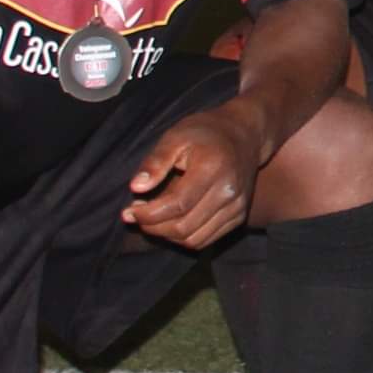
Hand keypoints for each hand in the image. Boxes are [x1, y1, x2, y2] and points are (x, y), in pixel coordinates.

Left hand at [123, 108, 268, 249]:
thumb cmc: (205, 133)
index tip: (128, 211)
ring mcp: (237, 207)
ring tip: (153, 218)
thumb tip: (135, 188)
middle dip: (153, 227)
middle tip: (136, 214)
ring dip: (166, 235)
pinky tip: (171, 221)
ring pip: (194, 239)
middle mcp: (229, 192)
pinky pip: (206, 240)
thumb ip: (155, 162)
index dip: (148, 214)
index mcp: (212, 169)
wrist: (244, 135)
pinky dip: (183, 238)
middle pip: (184, 227)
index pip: (178, 204)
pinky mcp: (238, 216)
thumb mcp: (175, 137)